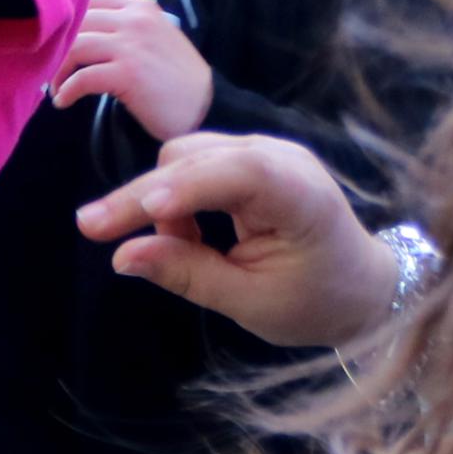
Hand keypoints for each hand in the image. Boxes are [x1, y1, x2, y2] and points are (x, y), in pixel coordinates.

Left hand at [57, 0, 215, 137]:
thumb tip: (83, 32)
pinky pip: (82, 77)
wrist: (206, 106)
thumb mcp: (155, 38)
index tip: (57, 41)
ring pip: (74, 46)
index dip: (69, 19)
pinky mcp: (128, 73)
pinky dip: (67, 90)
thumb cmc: (176, 78)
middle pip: (77, 22)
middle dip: (57, 46)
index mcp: (141, 8)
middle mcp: (135, 20)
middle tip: (49, 70)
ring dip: (58, 70)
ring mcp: (132, 45)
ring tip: (56, 88)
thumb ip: (126, 28)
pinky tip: (64, 101)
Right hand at [76, 131, 394, 346]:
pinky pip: (196, 163)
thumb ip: (188, 274)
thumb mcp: (251, 303)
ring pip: (186, 155)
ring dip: (164, 199)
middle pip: (194, 159)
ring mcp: (266, 151)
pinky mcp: (251, 157)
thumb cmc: (315, 301)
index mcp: (301, 196)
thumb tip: (121, 257)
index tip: (138, 210)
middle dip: (144, 195)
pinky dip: (179, 197)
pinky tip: (189, 234)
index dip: (186, 187)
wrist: (361, 286)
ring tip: (179, 249)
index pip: (237, 174)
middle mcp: (282, 158)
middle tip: (91, 230)